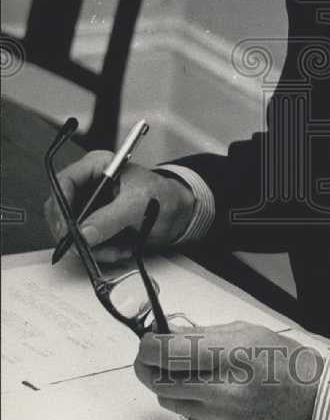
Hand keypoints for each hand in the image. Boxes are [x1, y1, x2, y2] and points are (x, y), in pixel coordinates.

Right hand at [44, 151, 195, 263]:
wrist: (179, 214)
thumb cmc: (164, 196)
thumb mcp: (138, 204)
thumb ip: (111, 218)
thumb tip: (85, 233)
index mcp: (98, 167)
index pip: (64, 182)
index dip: (60, 206)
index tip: (67, 229)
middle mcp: (89, 186)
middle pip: (62, 211)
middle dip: (76, 233)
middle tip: (88, 247)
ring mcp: (91, 208)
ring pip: (73, 232)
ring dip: (94, 247)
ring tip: (119, 248)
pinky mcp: (96, 226)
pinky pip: (87, 244)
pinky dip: (103, 252)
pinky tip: (122, 249)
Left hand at [134, 321, 322, 419]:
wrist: (313, 405)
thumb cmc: (287, 365)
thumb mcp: (249, 333)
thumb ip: (205, 334)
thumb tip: (169, 332)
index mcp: (230, 356)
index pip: (168, 352)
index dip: (149, 345)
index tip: (148, 340)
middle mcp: (221, 391)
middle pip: (158, 380)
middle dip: (151, 365)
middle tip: (154, 355)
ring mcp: (218, 418)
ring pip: (169, 400)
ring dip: (171, 385)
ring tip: (194, 374)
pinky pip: (189, 418)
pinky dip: (193, 404)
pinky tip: (216, 396)